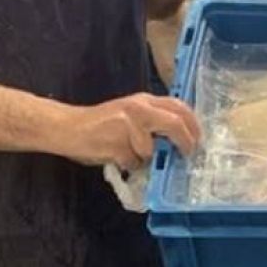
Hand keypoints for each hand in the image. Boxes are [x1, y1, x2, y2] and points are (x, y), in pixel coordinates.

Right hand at [57, 93, 201, 170]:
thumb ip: (152, 122)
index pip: (179, 106)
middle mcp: (139, 109)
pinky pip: (133, 163)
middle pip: (175, 124)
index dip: (193, 124)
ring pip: (151, 150)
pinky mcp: (117, 144)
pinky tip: (116, 157)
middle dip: (186, 142)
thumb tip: (178, 141)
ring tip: (128, 154)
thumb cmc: (101, 124)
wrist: (68, 127)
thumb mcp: (130, 114)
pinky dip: (129, 166)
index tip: (198, 139)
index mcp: (144, 100)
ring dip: (144, 159)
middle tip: (187, 154)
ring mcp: (128, 126)